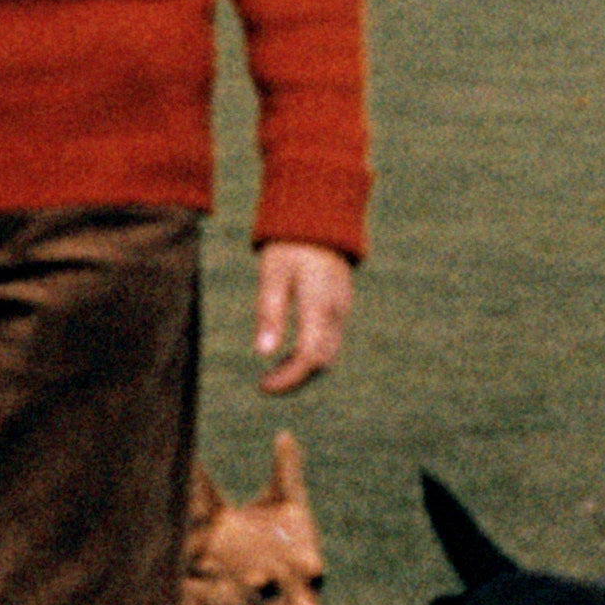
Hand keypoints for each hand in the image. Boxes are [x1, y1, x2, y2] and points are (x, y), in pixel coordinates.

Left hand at [255, 242, 355, 393]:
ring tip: (273, 372)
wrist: (321, 218)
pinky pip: (329, 342)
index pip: (309, 358)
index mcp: (319, 306)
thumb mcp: (272, 275)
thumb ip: (269, 313)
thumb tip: (264, 353)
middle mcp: (336, 312)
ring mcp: (342, 310)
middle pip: (322, 363)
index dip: (288, 379)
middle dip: (295, 379)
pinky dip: (310, 356)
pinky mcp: (340, 307)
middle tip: (265, 384)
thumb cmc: (290, 244)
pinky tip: (288, 353)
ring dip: (302, 369)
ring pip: (327, 355)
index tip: (263, 387)